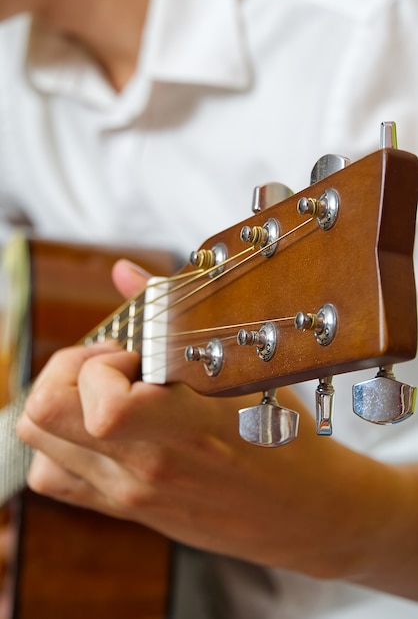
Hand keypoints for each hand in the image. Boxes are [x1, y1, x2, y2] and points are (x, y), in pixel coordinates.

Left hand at [16, 260, 417, 599]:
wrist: (305, 513)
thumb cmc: (286, 441)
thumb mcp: (243, 372)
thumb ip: (172, 314)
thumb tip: (125, 271)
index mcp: (181, 431)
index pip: (100, 402)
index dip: (104, 361)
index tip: (135, 353)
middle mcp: (142, 470)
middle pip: (42, 415)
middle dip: (65, 371)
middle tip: (109, 364)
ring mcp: (127, 495)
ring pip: (36, 444)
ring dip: (60, 402)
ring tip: (105, 391)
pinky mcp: (123, 510)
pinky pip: (53, 477)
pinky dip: (59, 442)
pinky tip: (102, 426)